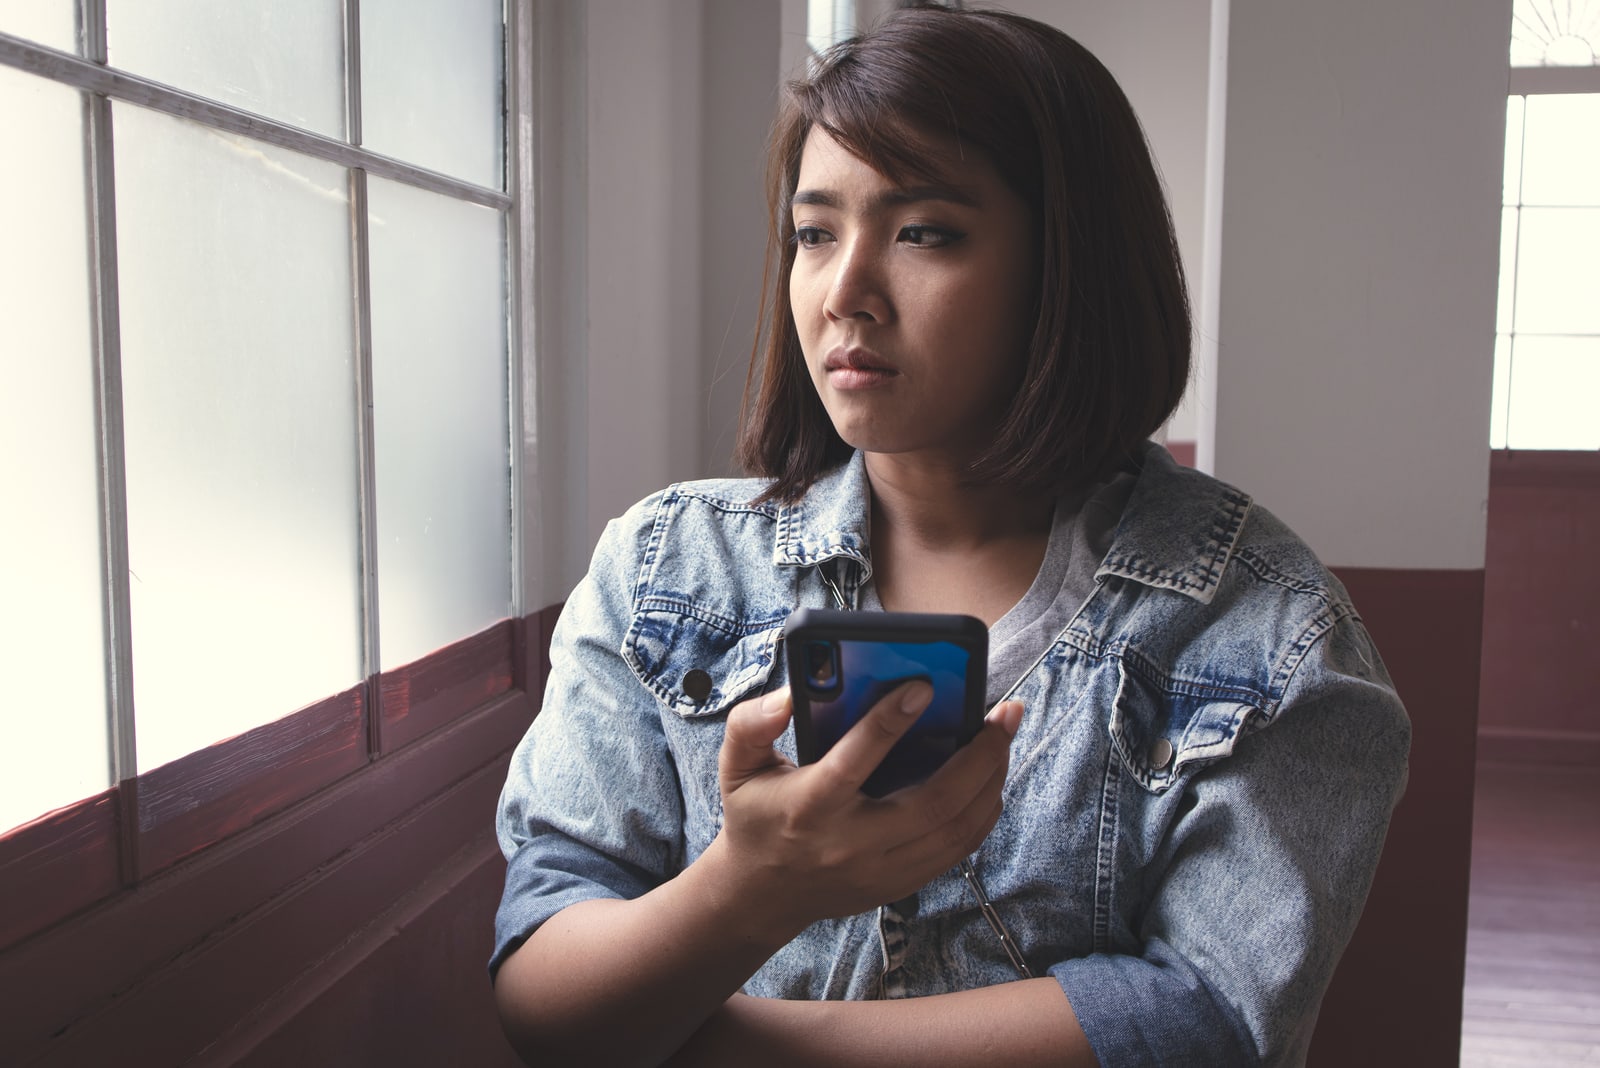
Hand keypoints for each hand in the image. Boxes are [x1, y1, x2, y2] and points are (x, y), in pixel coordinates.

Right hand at [714, 683, 1022, 943]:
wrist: (761, 895)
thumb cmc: (756, 815)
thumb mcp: (737, 766)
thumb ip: (750, 724)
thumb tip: (789, 695)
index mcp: (809, 807)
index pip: (853, 763)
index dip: (890, 722)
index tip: (925, 686)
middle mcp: (850, 844)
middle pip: (932, 803)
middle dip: (979, 755)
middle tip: (1003, 712)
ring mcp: (881, 870)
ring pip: (956, 829)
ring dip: (991, 780)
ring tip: (1005, 736)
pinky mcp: (900, 884)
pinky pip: (958, 849)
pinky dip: (983, 811)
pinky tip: (992, 776)